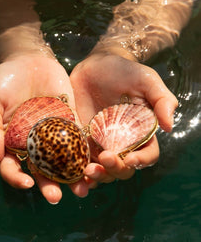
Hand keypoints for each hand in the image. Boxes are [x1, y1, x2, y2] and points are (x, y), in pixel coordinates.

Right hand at [0, 54, 90, 203]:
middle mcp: (34, 142)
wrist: (29, 58)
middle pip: (41, 170)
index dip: (16, 179)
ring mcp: (53, 133)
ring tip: (82, 189)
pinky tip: (93, 164)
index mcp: (12, 142)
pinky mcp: (70, 120)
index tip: (27, 184)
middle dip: (48, 186)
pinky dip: (85, 153)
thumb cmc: (5, 80)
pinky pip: (78, 139)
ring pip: (62, 160)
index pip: (13, 167)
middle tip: (56, 198)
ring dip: (71, 176)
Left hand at [70, 53, 177, 182]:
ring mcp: (100, 144)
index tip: (130, 159)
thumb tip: (169, 127)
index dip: (141, 161)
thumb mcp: (146, 80)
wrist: (94, 65)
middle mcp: (122, 143)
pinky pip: (80, 162)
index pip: (147, 154)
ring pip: (103, 170)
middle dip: (116, 169)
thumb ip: (162, 99)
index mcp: (141, 133)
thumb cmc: (124, 71)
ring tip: (87, 171)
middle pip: (124, 168)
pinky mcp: (81, 140)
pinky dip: (77, 173)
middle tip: (104, 159)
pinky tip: (73, 173)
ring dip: (97, 176)